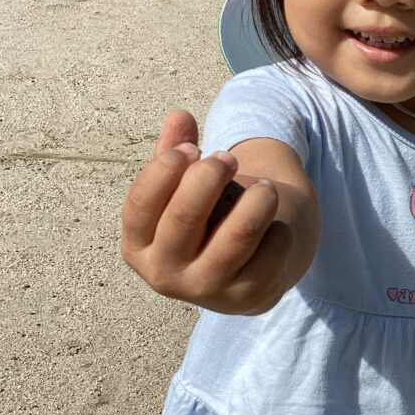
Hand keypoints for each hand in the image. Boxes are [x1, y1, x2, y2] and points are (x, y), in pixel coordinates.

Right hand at [120, 109, 292, 315]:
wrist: (250, 270)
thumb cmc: (209, 219)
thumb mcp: (184, 188)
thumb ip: (176, 151)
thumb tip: (179, 116)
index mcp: (138, 247)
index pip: (140, 204)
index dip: (167, 168)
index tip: (192, 148)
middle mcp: (165, 275)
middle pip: (185, 217)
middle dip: (210, 176)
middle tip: (228, 158)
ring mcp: (207, 291)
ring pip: (236, 237)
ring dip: (256, 201)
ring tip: (267, 188)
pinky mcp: (248, 298)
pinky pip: (270, 252)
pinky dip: (277, 230)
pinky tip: (276, 224)